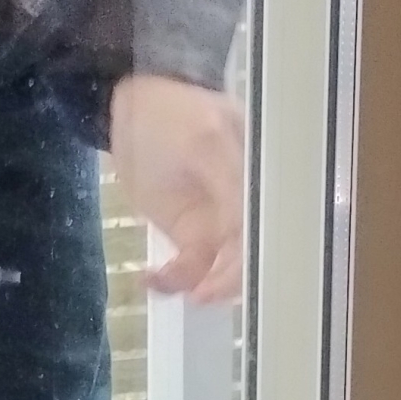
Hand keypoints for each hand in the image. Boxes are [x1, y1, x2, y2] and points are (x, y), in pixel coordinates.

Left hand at [109, 73, 244, 304]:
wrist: (133, 106)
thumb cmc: (174, 113)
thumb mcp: (204, 143)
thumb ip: (230, 183)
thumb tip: (246, 225)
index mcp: (262, 177)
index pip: (266, 227)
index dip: (254, 254)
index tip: (233, 272)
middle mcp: (248, 205)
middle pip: (250, 256)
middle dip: (227, 280)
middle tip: (199, 293)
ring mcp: (220, 224)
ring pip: (219, 269)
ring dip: (193, 282)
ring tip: (162, 280)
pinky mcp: (193, 237)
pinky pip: (191, 268)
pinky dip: (171, 279)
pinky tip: (151, 276)